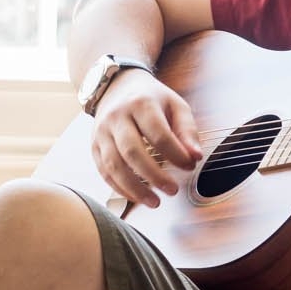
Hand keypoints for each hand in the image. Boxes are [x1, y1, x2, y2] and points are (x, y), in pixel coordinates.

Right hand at [91, 69, 203, 208]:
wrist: (117, 87)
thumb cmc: (152, 100)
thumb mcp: (175, 106)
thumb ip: (187, 130)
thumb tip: (195, 157)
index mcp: (141, 104)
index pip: (159, 134)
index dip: (175, 154)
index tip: (189, 166)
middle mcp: (117, 117)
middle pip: (133, 152)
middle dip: (154, 176)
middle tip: (173, 191)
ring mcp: (102, 132)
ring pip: (114, 165)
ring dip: (135, 188)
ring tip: (155, 202)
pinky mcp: (94, 146)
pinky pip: (104, 172)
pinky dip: (120, 188)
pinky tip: (137, 197)